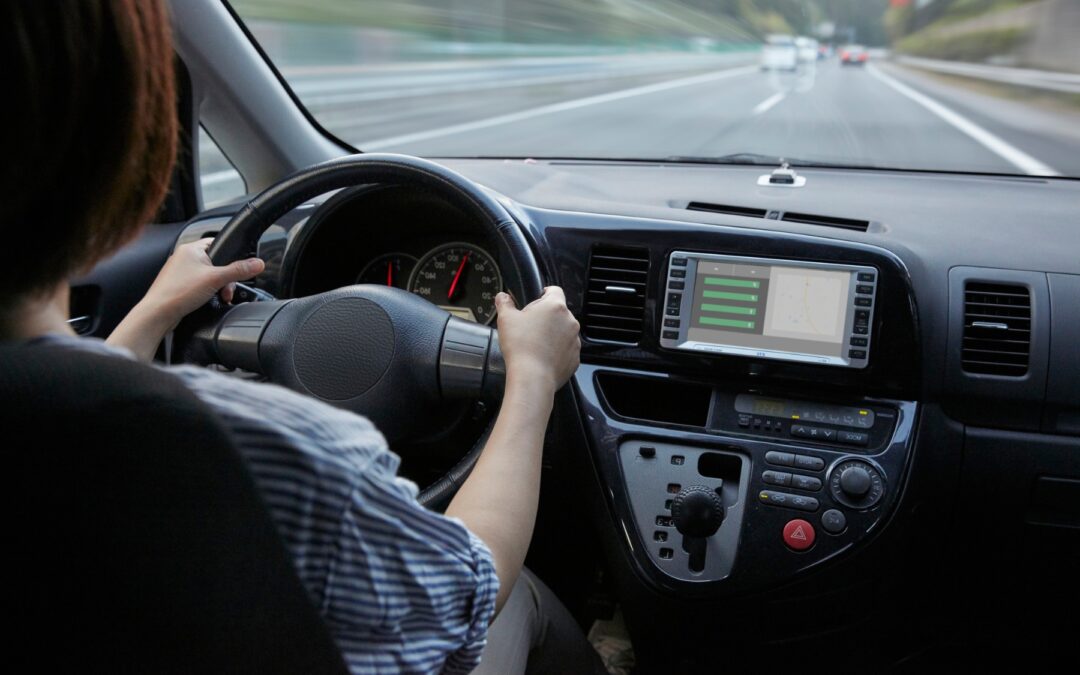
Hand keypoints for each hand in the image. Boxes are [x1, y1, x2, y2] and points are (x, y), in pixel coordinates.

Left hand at [140, 238, 264, 329]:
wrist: (158, 313)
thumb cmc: (178, 292)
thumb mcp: (216, 279)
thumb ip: (239, 270)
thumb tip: (258, 263)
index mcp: (191, 248)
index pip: (218, 243)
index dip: (230, 256)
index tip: (237, 268)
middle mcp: (184, 257)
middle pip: (216, 262)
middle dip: (225, 278)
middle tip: (226, 290)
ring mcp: (180, 272)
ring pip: (208, 275)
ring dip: (217, 287)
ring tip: (218, 297)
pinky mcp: (178, 285)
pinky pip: (199, 285)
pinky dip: (207, 292)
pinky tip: (207, 300)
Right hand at [494, 287, 580, 393]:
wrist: (533, 377)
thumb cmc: (521, 346)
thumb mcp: (506, 319)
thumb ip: (505, 303)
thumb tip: (502, 297)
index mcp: (555, 306)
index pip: (554, 290)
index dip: (544, 293)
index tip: (537, 299)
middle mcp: (569, 321)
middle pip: (558, 312)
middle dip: (545, 317)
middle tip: (529, 327)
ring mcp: (574, 340)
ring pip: (563, 331)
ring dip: (552, 334)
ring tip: (535, 344)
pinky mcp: (575, 357)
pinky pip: (566, 350)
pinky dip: (556, 351)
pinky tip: (542, 356)